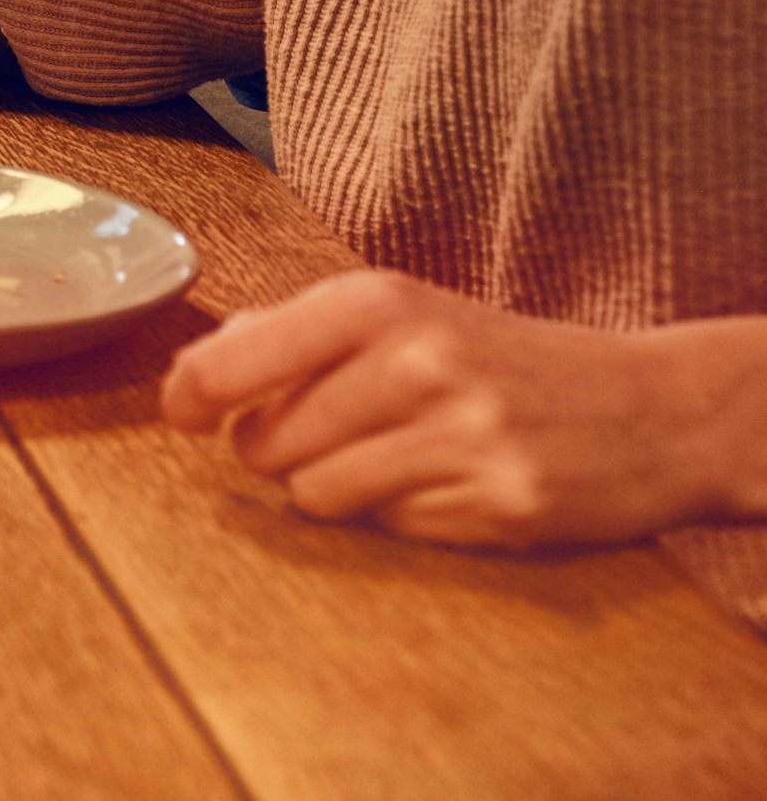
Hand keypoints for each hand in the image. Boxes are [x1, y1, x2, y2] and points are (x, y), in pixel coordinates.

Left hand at [162, 270, 766, 548]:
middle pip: (266, 442)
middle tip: (324, 434)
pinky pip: (390, 528)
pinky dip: (400, 515)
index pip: (235, 358)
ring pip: (317, 493)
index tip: (181, 414)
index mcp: (378, 303)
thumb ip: (300, 332)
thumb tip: (199, 368)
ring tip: (387, 458)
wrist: (649, 408)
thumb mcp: (407, 313)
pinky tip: (447, 483)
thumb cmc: (500, 356)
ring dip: (333, 487)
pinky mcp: (496, 506)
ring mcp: (458, 438)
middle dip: (276, 448)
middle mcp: (414, 363)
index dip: (191, 395)